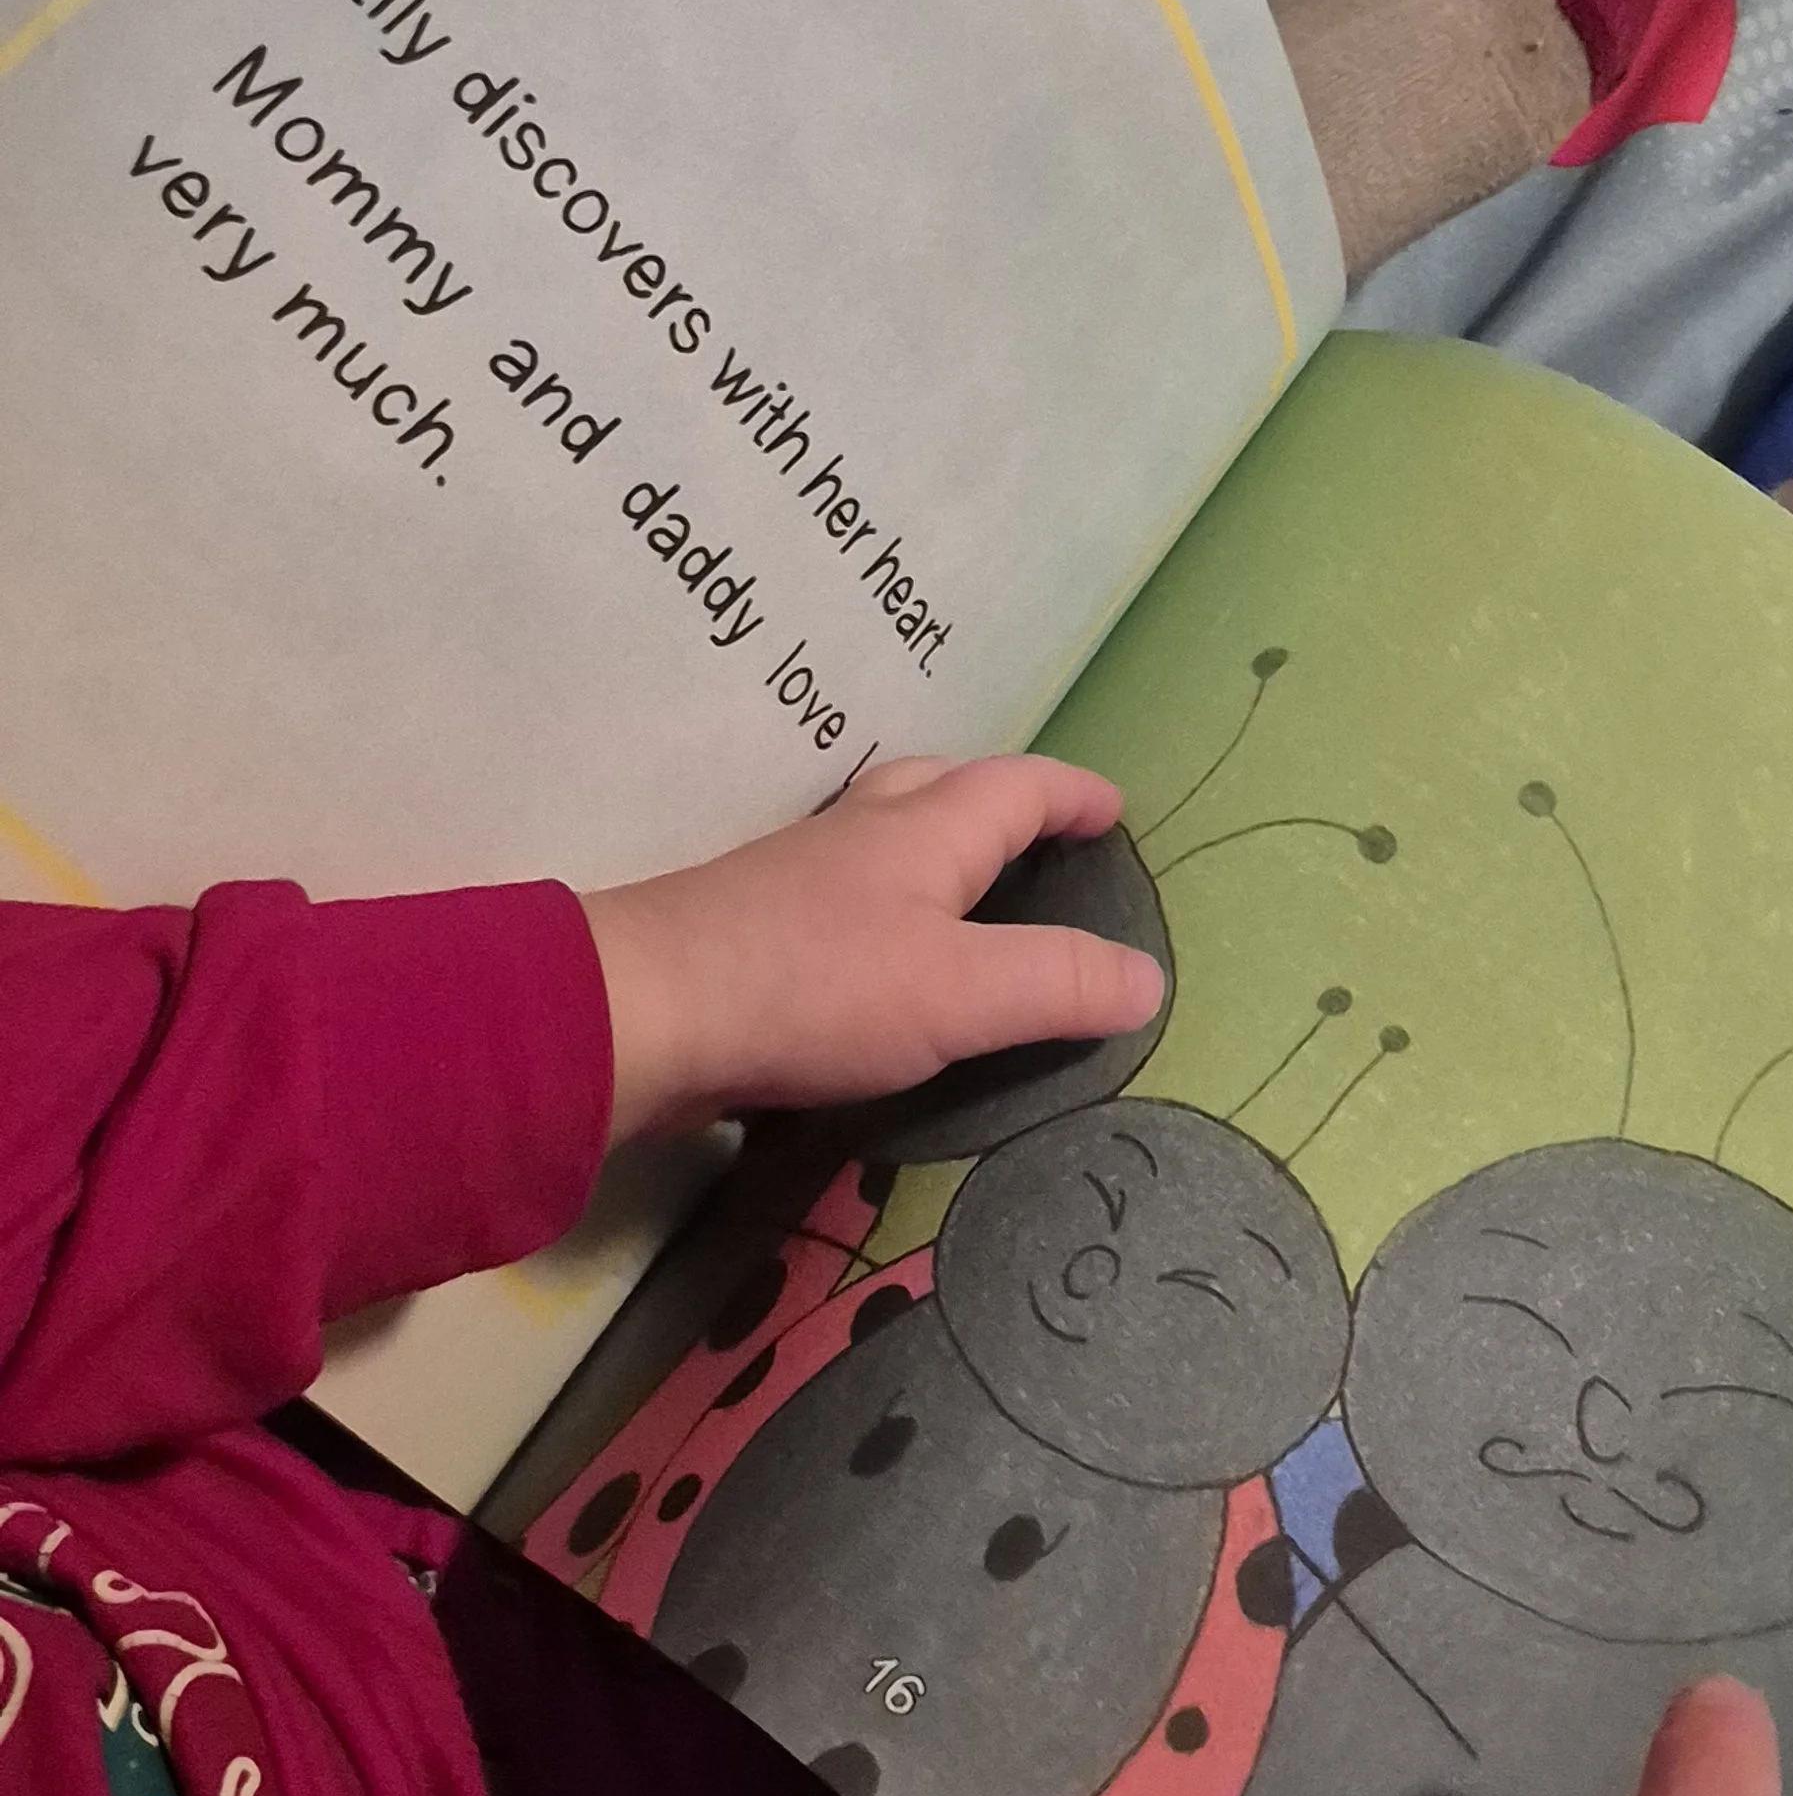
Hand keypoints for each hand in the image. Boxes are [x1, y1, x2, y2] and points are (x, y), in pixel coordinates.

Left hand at [583, 757, 1165, 1140]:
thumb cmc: (812, 990)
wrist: (642, 1012)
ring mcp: (796, 876)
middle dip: (998, 796)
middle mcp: (861, 834)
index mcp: (925, 832)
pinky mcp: (751, 926)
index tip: (1114, 807)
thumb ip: (1057, 985)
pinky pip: (840, 890)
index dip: (1071, 793)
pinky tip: (875, 949)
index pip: (1017, 786)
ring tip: (964, 889)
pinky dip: (882, 898)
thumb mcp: (960, 996)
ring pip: (882, 832)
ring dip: (933, 841)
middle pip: (940, 783)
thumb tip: (1148, 977)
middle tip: (1039, 832)